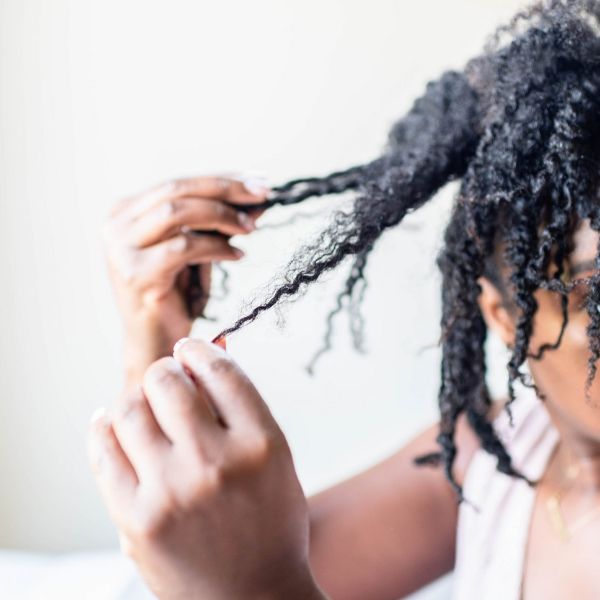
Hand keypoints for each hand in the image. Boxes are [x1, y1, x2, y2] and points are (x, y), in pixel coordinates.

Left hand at [87, 338, 325, 599]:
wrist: (253, 597)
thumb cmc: (269, 523)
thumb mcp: (275, 459)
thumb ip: (244, 407)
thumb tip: (207, 353)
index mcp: (262, 444)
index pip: (219, 370)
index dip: (198, 349)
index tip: (188, 348)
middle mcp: (217, 463)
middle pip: (168, 380)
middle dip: (165, 370)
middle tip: (166, 378)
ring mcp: (173, 492)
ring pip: (130, 409)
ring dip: (136, 396)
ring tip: (143, 404)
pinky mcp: (137, 519)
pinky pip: (104, 450)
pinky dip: (103, 427)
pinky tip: (110, 423)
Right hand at [102, 176, 268, 384]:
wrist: (157, 344)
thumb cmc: (177, 296)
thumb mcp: (196, 249)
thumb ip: (215, 222)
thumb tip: (255, 198)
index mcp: (126, 212)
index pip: (178, 183)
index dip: (221, 178)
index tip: (258, 180)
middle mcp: (117, 225)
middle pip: (177, 190)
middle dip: (226, 189)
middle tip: (262, 193)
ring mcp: (122, 249)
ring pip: (177, 212)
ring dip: (222, 215)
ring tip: (250, 227)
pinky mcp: (136, 274)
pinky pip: (184, 248)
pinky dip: (216, 247)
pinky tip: (238, 254)